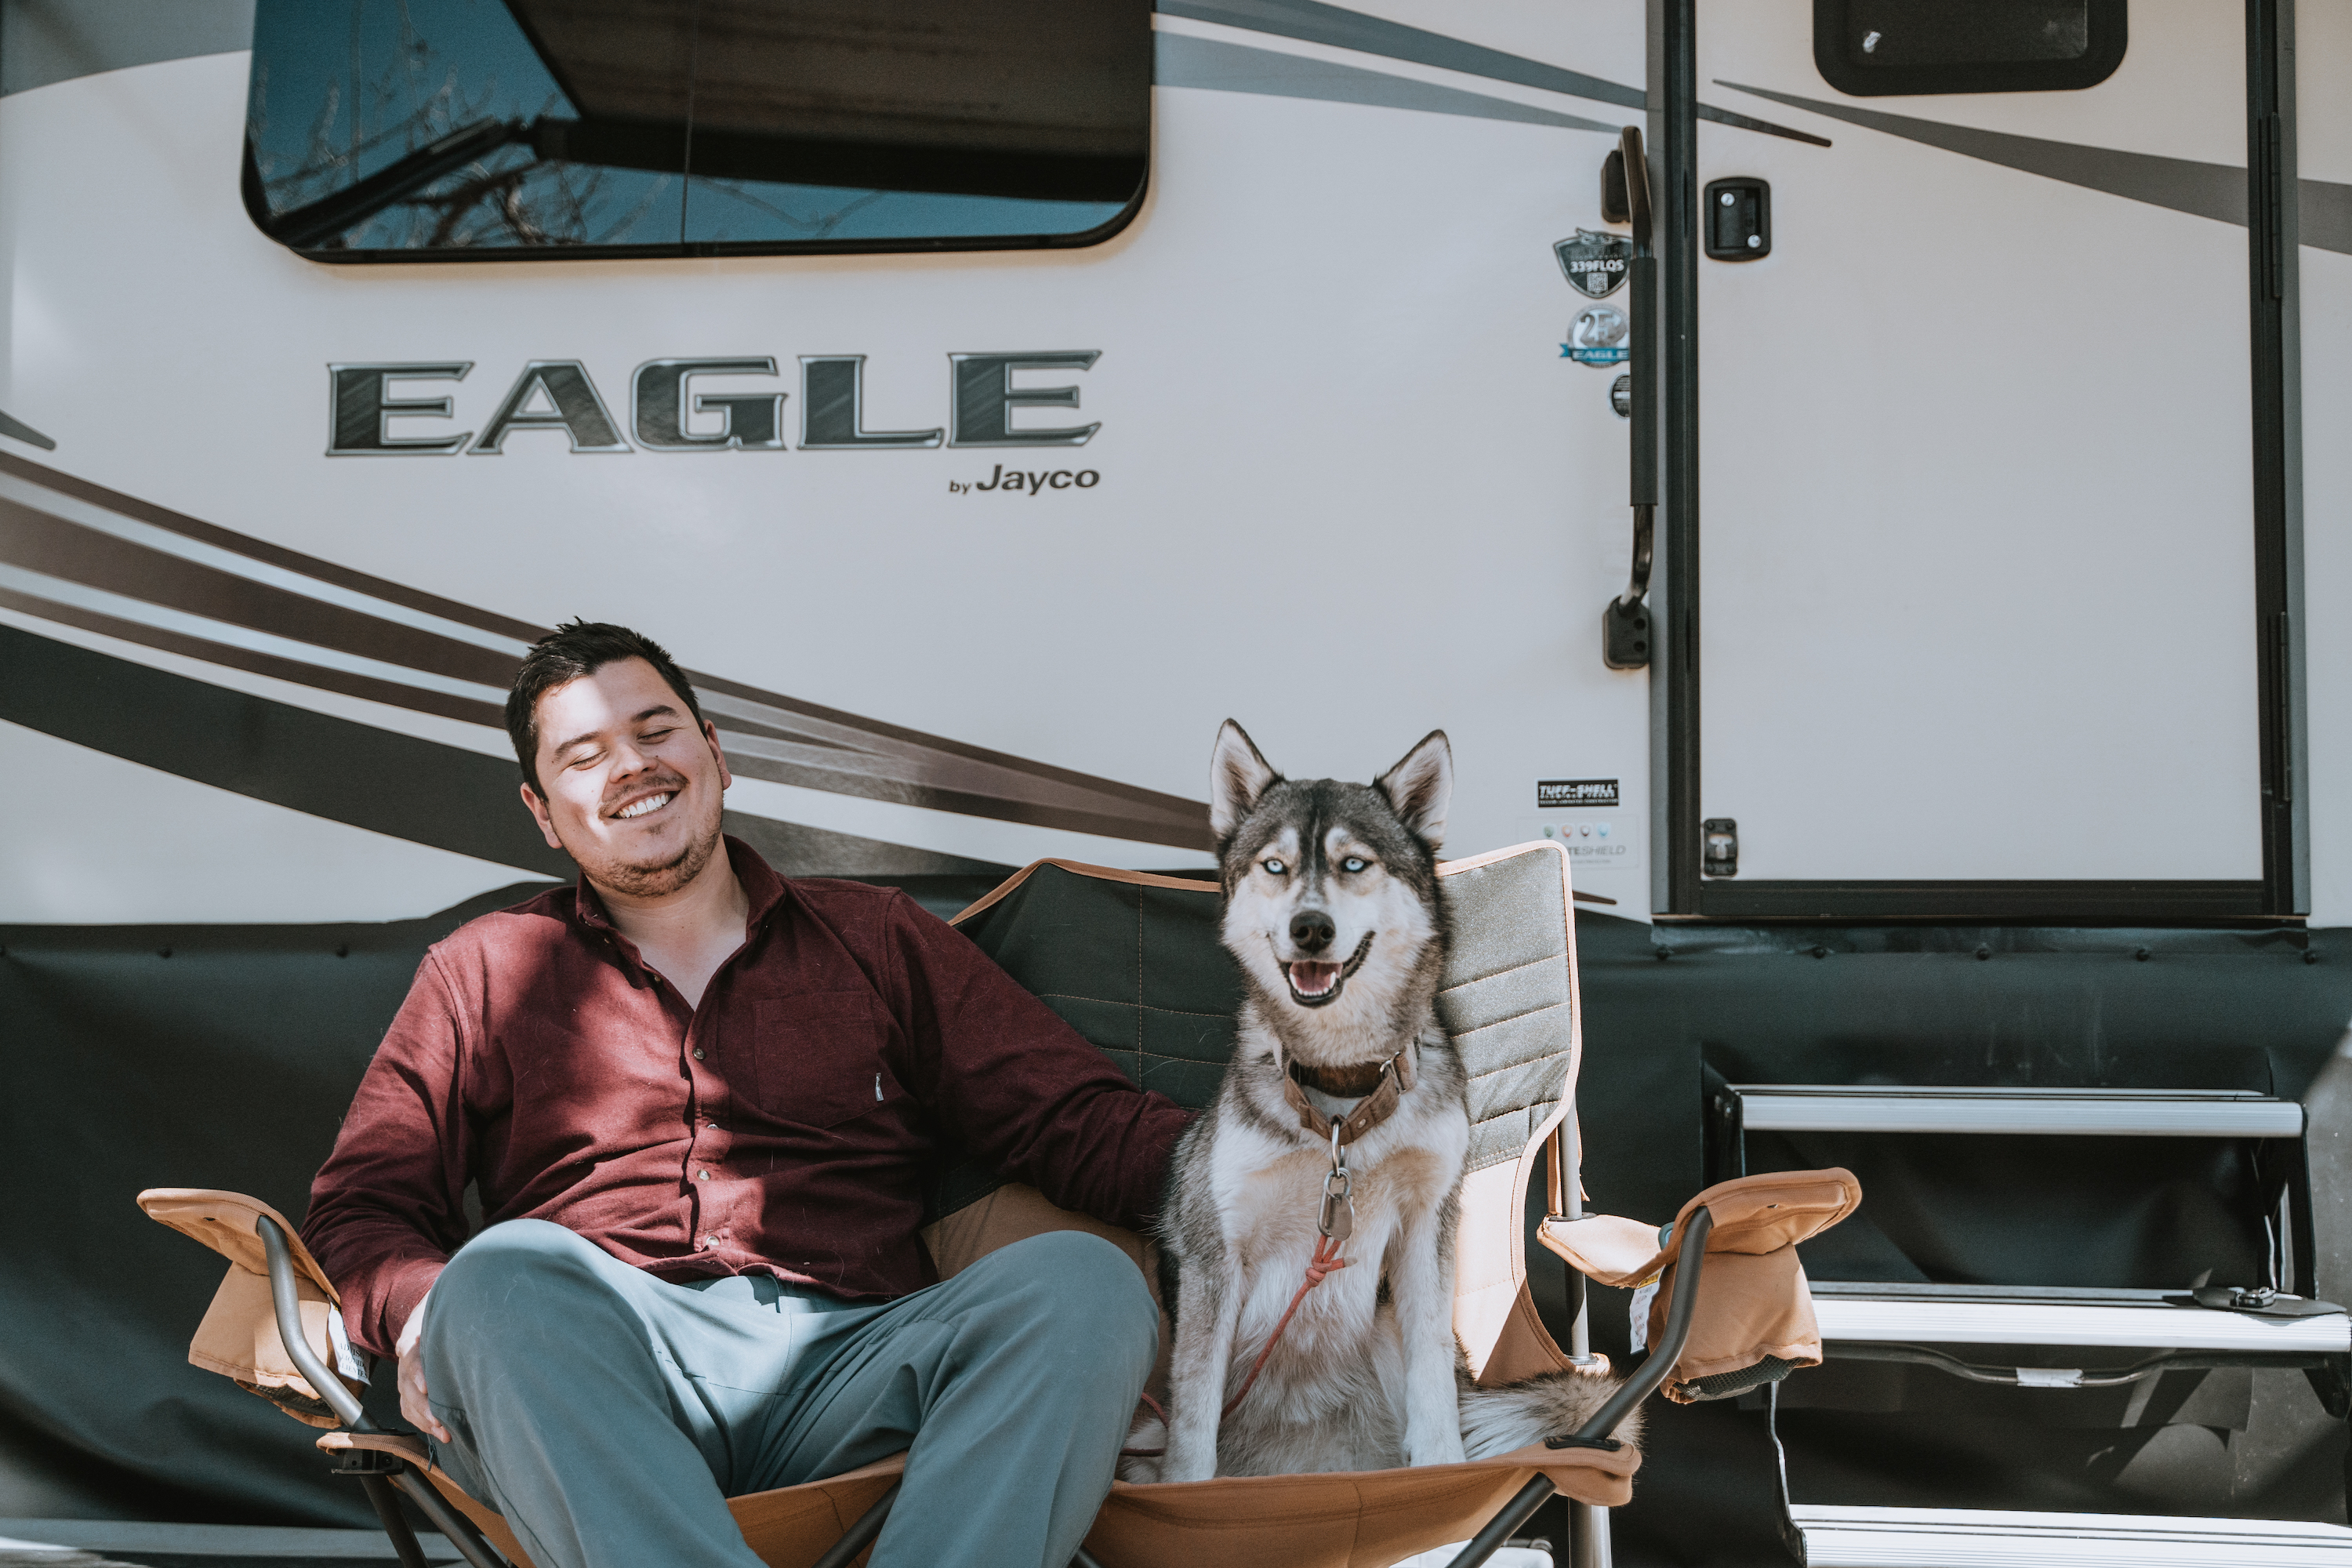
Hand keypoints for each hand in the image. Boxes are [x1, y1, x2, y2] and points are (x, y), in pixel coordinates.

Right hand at [394, 1289, 451, 1442]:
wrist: (431, 1310)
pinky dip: (420, 1421)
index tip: (427, 1387)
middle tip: (439, 1420)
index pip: (409, 1354)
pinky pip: (408, 1407)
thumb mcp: (448, 1305)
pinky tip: (436, 1430)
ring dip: (423, 1418)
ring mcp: (405, 1373)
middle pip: (407, 1384)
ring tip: (443, 1432)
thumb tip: (475, 1315)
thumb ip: (455, 1313)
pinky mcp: (409, 1386)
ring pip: (407, 1399)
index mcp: (413, 1336)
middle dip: (423, 1406)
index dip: (416, 1372)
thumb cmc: (446, 1309)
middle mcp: (406, 1357)